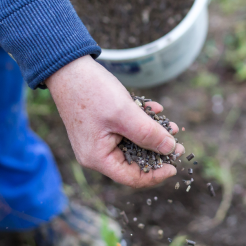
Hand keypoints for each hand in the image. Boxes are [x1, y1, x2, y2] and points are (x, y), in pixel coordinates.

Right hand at [45, 56, 181, 187]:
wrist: (68, 67)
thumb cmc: (92, 91)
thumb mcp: (125, 113)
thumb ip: (148, 134)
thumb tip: (170, 149)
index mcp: (98, 158)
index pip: (132, 177)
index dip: (156, 174)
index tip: (175, 165)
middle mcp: (96, 153)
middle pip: (133, 161)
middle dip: (157, 151)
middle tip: (177, 142)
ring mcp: (98, 139)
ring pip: (132, 143)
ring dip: (152, 133)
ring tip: (170, 125)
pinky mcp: (101, 126)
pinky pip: (125, 129)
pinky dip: (141, 121)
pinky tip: (155, 109)